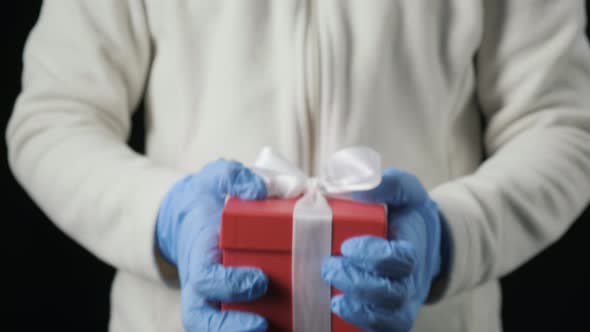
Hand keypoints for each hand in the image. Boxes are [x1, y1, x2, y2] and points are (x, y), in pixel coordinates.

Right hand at [156, 159, 268, 330]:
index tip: (259, 280)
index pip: (205, 278)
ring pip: (215, 327)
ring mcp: (214, 297)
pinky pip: (236, 323)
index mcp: (199, 254)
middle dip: (230, 327)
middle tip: (264, 325)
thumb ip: (234, 178)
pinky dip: (260, 328)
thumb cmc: (210, 198)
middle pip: (202, 319)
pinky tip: (293, 326)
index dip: (229, 285)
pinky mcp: (231, 302)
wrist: (195, 214)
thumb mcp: (218, 177)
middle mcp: (202, 283)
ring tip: (283, 331)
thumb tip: (258, 189)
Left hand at [321, 167, 449, 331]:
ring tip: (332, 297)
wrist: (419, 240)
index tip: (348, 246)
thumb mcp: (402, 190)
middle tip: (329, 267)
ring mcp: (401, 301)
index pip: (401, 260)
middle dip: (359, 283)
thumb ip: (388, 184)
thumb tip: (362, 187)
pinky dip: (364, 325)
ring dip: (359, 310)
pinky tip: (339, 312)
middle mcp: (410, 280)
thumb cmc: (405, 213)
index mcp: (413, 248)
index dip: (375, 257)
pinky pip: (383, 329)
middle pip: (393, 294)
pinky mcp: (389, 315)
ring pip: (390, 318)